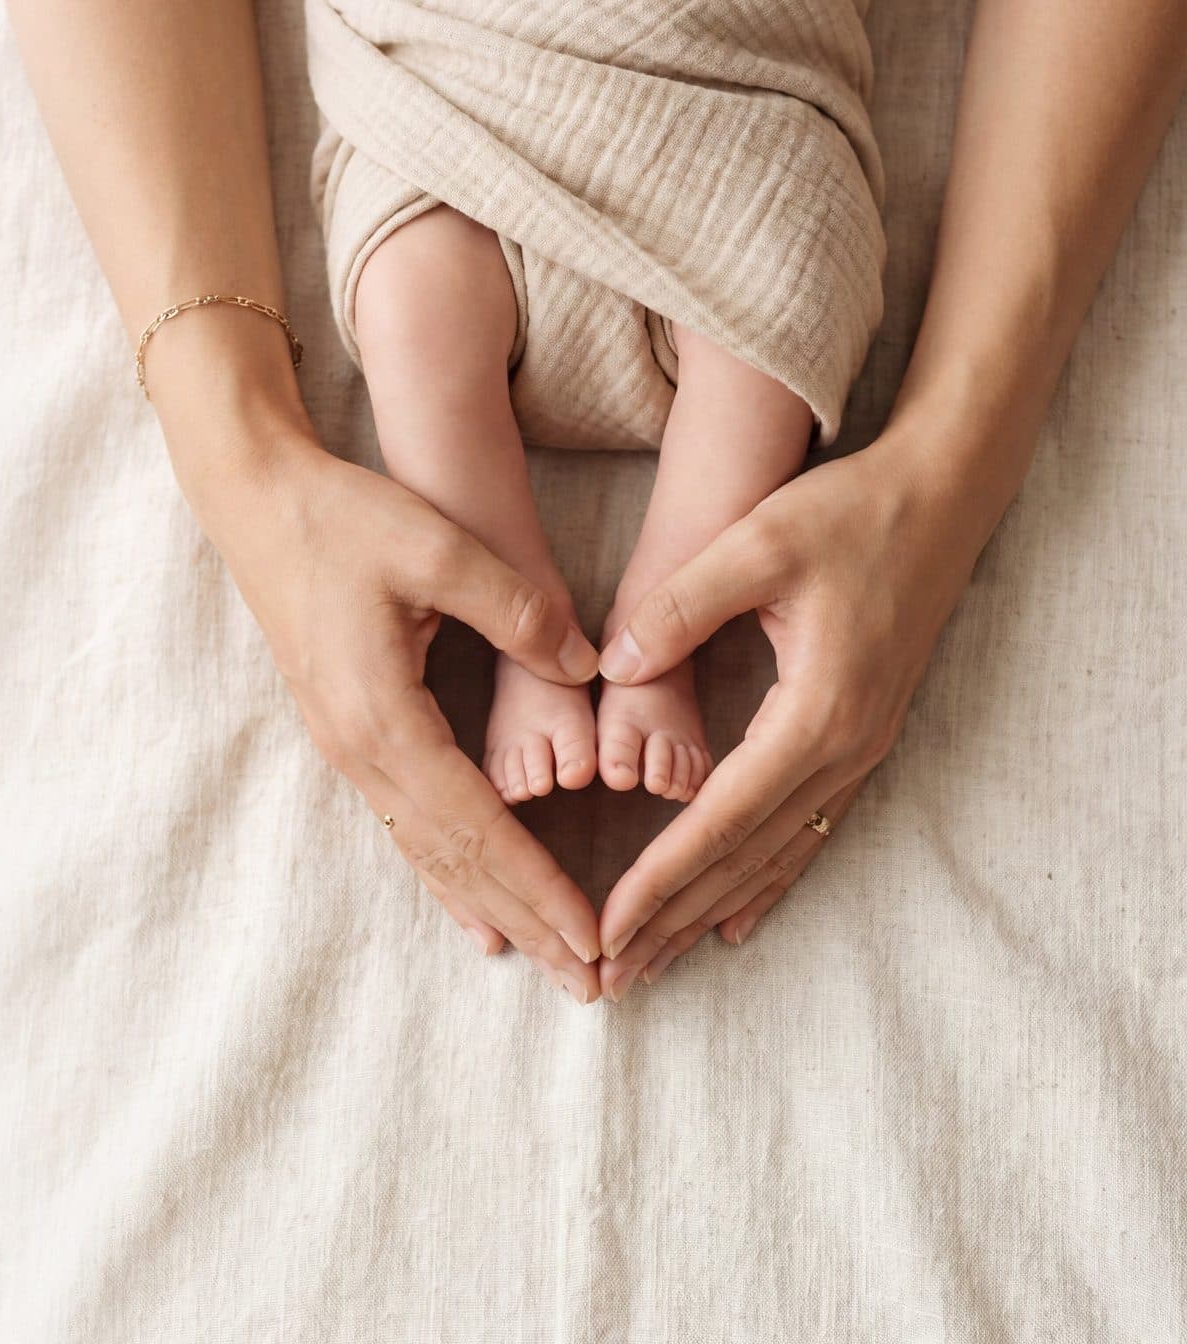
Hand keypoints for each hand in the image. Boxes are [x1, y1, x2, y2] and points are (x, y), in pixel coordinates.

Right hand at [184, 417, 606, 1002]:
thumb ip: (515, 609)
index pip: (478, 826)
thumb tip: (584, 666)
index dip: (538, 885)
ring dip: (489, 908)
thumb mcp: (436, 546)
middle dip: (526, 922)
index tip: (592, 936)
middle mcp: (361, 753)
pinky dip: (448, 874)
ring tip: (541, 961)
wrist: (255, 501)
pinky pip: (408, 825)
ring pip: (428, 852)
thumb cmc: (342, 518)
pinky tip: (473, 907)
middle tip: (586, 986)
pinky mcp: (347, 735)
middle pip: (455, 861)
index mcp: (384, 717)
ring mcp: (348, 750)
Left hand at [589, 432, 999, 999]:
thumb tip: (613, 669)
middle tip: (611, 979)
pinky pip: (804, 832)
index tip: (607, 928)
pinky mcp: (859, 739)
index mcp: (816, 713)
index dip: (659, 879)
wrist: (942, 495)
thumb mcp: (756, 542)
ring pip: (774, 857)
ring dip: (709, 913)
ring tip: (653, 965)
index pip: (720, 821)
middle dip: (674, 921)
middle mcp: (844, 750)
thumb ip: (679, 605)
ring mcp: (859, 751)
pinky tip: (729, 921)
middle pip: (745, 860)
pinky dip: (761, 883)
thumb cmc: (847, 512)